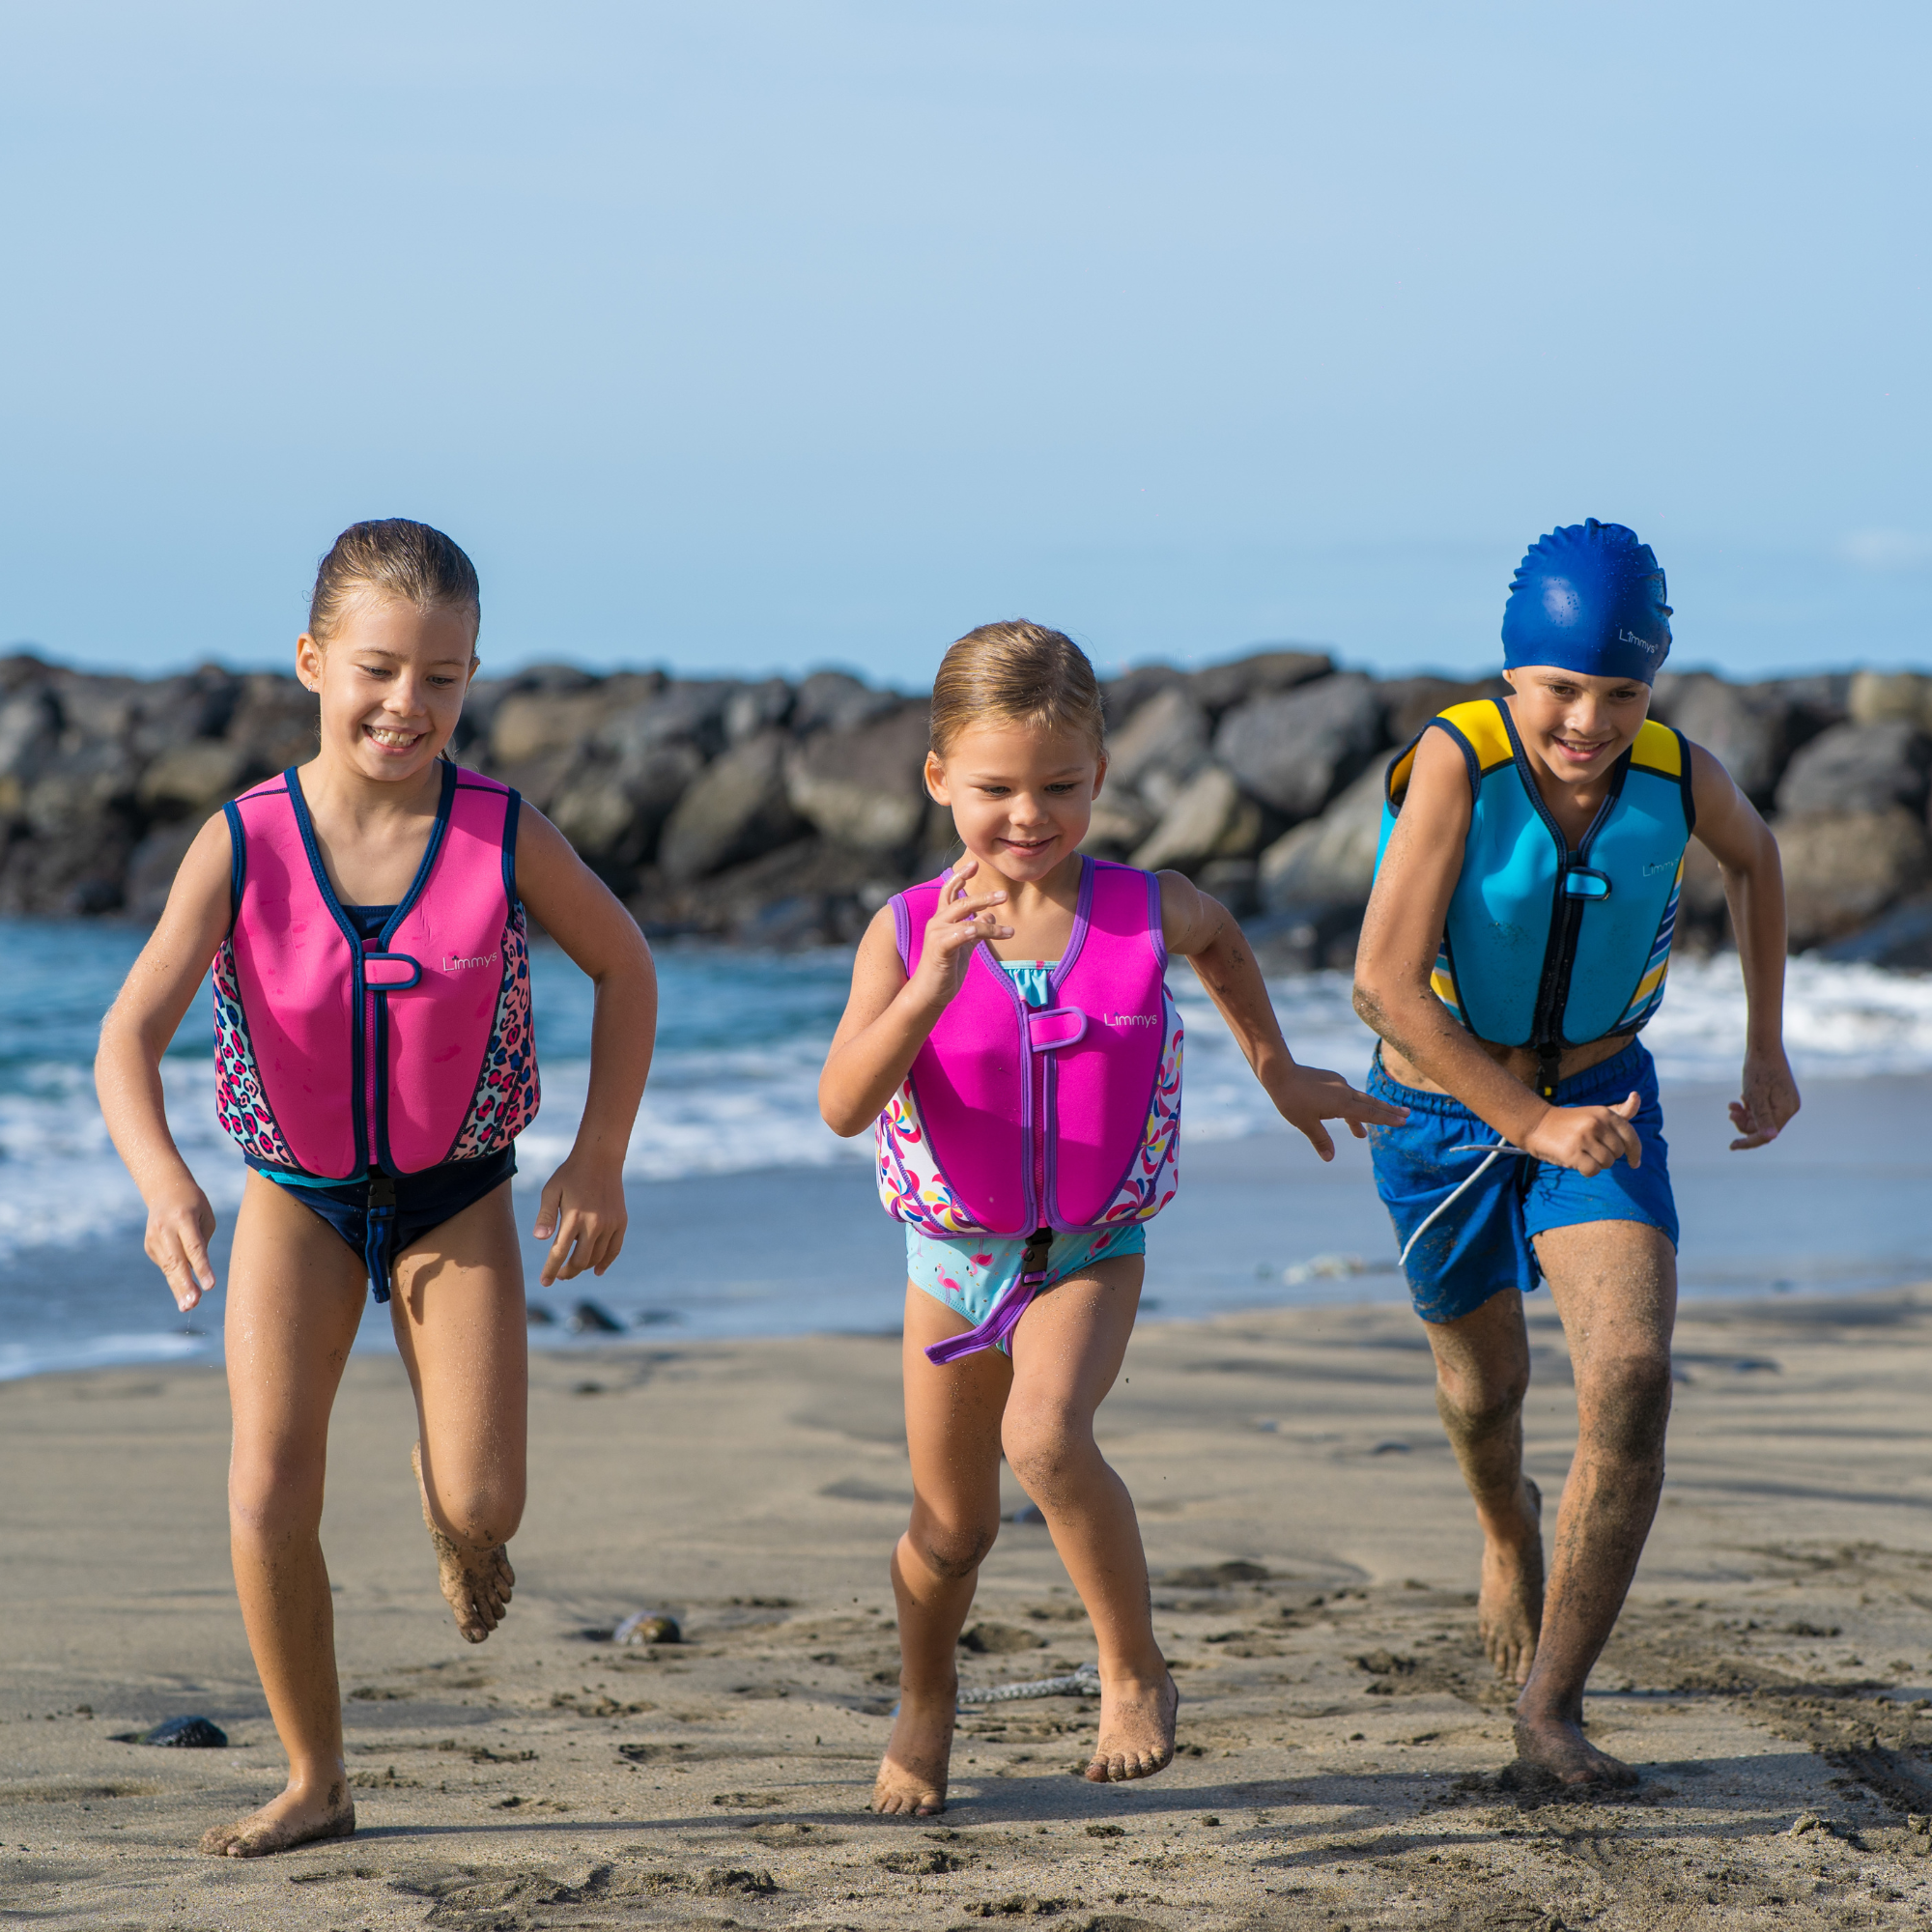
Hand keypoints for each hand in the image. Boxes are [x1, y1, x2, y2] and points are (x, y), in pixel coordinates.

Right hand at [145, 1187, 216, 1312]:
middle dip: (185, 1285)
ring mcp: (153, 1239)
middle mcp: (165, 1229)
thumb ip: (202, 1244)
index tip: (210, 1286)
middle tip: (193, 1305)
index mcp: (184, 1218)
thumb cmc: (194, 1204)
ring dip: (179, 1289)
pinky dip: (176, 1278)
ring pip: (168, 1268)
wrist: (165, 1189)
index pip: (195, 1247)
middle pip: (176, 1261)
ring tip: (188, 1307)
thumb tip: (196, 1273)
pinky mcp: (149, 1246)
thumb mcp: (206, 1217)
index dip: (202, 1268)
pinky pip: (167, 1265)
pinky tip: (184, 1289)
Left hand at [533, 1153, 627, 1286]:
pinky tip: (597, 1271)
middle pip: (579, 1261)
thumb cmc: (570, 1174)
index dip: (551, 1270)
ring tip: (572, 1269)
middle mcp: (594, 1224)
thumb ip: (545, 1216)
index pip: (559, 1253)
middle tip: (558, 1275)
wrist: (600, 1158)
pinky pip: (614, 1249)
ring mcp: (610, 1224)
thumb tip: (539, 1239)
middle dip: (567, 1272)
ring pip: (596, 1257)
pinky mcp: (621, 1221)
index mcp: (574, 1217)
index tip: (544, 1282)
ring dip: (583, 1268)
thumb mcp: (551, 1191)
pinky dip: (605, 1262)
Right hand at [907, 857, 1010, 1011]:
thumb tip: (991, 916)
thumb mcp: (965, 947)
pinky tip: (980, 931)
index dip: (961, 877)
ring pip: (965, 919)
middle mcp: (937, 923)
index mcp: (942, 920)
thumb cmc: (946, 970)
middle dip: (984, 897)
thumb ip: (977, 930)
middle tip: (1004, 895)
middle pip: (961, 901)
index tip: (974, 864)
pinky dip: (968, 931)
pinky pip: (956, 936)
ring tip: (1011, 931)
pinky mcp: (939, 950)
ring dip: (989, 924)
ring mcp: (936, 935)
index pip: (950, 892)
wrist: (929, 994)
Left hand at [1268, 1063, 1407, 1161]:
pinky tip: (1342, 1114)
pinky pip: (1346, 1095)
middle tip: (1407, 1115)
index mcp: (1342, 1104)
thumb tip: (1330, 1158)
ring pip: (1358, 1100)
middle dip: (1388, 1111)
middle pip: (1371, 1103)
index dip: (1387, 1118)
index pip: (1370, 1113)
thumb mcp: (1305, 1124)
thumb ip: (1320, 1140)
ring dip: (1367, 1113)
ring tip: (1362, 1134)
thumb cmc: (1291, 1099)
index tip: (1403, 1121)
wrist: (1280, 1073)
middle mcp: (1344, 1092)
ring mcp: (1337, 1084)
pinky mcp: (1330, 1080)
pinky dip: (1351, 1106)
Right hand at [1522, 1093, 1641, 1176]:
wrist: (1536, 1124)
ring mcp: (1584, 1138)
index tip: (1634, 1162)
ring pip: (1607, 1163)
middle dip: (1608, 1156)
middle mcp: (1596, 1124)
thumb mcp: (1596, 1113)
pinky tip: (1577, 1163)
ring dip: (1597, 1164)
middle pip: (1618, 1152)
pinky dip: (1587, 1171)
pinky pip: (1593, 1171)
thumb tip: (1637, 1096)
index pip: (1631, 1136)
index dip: (1635, 1152)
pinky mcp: (1572, 1152)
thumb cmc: (1570, 1122)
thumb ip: (1619, 1111)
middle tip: (1592, 1151)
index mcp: (1605, 1114)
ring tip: (1583, 1155)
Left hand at [1730, 1046, 1800, 1149]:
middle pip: (1763, 1128)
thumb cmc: (1757, 1069)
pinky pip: (1764, 1109)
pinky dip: (1751, 1106)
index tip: (1731, 1146)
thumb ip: (1762, 1117)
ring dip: (1745, 1114)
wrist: (1764, 1046)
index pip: (1766, 1135)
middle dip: (1744, 1122)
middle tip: (1730, 1110)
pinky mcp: (1781, 1096)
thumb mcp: (1755, 1096)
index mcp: (1786, 1110)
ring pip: (1762, 1118)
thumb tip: (1770, 1137)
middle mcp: (1790, 1108)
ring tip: (1733, 1104)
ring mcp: (1787, 1102)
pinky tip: (1742, 1098)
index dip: (1748, 1142)